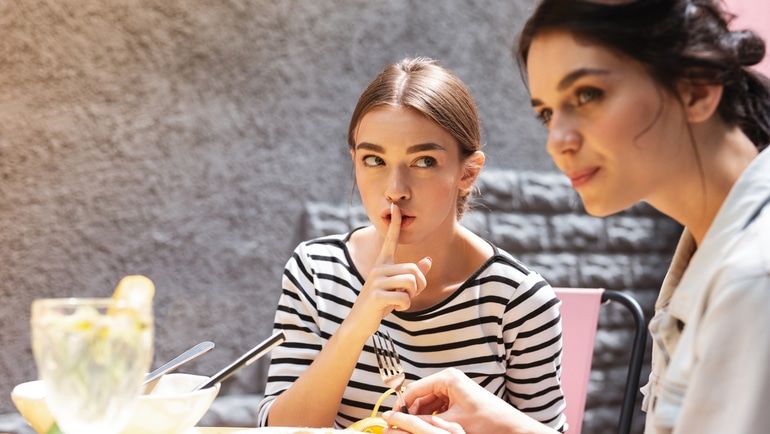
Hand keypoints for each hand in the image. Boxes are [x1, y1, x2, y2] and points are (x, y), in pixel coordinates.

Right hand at [347, 203, 431, 337]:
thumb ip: (413, 276)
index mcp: (382, 264)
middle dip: (419, 286)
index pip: (390, 240)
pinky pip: (404, 298)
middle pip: (414, 270)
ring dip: (411, 296)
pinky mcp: (376, 295)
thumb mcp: (397, 289)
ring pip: (411, 283)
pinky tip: (392, 309)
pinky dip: (404, 306)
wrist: (359, 323)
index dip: (394, 224)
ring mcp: (376, 281)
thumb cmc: (380, 305)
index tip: (395, 207)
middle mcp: (378, 269)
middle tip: (408, 296)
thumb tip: (428, 261)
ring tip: (399, 301)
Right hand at [382, 368, 555, 433]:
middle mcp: (450, 379)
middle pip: (420, 395)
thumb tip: (402, 422)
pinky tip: (430, 428)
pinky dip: (432, 417)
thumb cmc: (489, 422)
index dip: (401, 405)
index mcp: (448, 378)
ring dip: (422, 416)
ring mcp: (455, 388)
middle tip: (402, 427)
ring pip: (428, 402)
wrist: (512, 429)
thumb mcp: (452, 423)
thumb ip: (424, 421)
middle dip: (411, 411)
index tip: (391, 419)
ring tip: (416, 430)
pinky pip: (438, 406)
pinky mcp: (459, 398)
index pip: (414, 388)